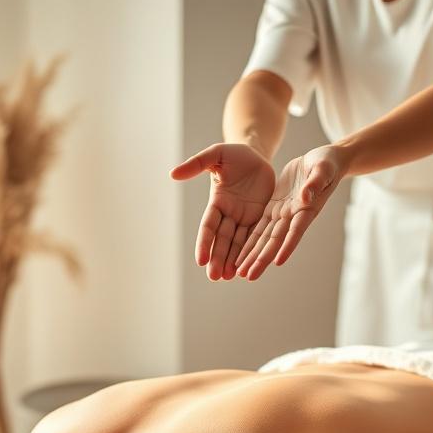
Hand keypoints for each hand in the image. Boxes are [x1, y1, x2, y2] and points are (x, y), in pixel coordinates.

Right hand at [171, 143, 275, 280]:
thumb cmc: (234, 154)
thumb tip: (172, 174)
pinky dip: (251, 251)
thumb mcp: (215, 154)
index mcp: (217, 202)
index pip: (209, 226)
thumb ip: (196, 164)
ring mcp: (245, 217)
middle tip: (215, 277)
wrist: (255, 155)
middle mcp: (229, 213)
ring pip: (238, 243)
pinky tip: (248, 266)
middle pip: (222, 240)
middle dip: (218, 258)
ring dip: (233, 260)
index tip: (201, 260)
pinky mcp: (260, 216)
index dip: (205, 243)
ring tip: (230, 278)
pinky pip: (256, 236)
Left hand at [234, 144, 348, 280]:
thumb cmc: (327, 164)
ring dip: (252, 255)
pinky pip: (259, 226)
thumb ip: (315, 182)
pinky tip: (241, 254)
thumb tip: (306, 196)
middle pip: (275, 241)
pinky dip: (250, 240)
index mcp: (306, 208)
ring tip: (240, 272)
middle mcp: (294, 216)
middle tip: (248, 276)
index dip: (287, 246)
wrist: (322, 161)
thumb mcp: (323, 169)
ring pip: (264, 237)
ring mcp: (283, 213)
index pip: (296, 230)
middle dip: (261, 258)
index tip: (278, 262)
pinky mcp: (275, 206)